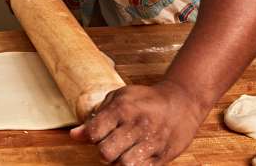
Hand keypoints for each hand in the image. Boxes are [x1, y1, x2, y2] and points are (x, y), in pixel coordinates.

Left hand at [70, 80, 207, 164]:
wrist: (180, 103)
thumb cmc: (146, 100)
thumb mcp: (120, 97)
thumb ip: (97, 115)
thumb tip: (74, 135)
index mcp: (123, 108)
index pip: (94, 132)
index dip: (90, 136)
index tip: (97, 133)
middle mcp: (136, 126)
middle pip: (105, 152)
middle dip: (103, 151)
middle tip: (110, 144)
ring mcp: (150, 143)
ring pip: (122, 165)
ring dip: (118, 161)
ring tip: (123, 151)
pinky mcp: (162, 158)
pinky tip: (134, 155)